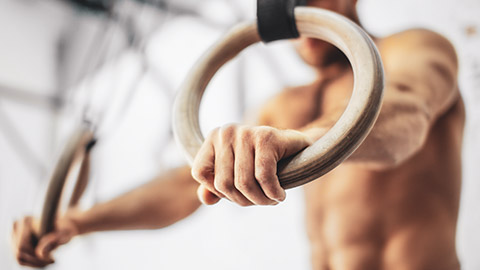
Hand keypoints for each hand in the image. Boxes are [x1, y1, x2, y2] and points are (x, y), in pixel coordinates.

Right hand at [11, 212, 79, 267]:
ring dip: (34, 263)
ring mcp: (14, 233)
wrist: (64, 226)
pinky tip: (44, 260)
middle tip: (52, 261)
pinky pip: (19, 257)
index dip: (35, 257)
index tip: (52, 259)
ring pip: (18, 257)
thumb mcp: (63, 235)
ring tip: (49, 261)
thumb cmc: (65, 229)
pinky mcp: (15, 240)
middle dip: (36, 261)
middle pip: (19, 252)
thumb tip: (40, 253)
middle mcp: (17, 225)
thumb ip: (53, 242)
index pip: (22, 247)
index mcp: (27, 221)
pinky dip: (32, 261)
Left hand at [192, 125, 311, 205]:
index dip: (219, 191)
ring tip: (271, 200)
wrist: (298, 149)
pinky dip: (273, 193)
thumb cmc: (263, 164)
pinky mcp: (267, 136)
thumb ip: (215, 188)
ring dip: (261, 200)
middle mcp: (226, 131)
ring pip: (244, 183)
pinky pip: (263, 176)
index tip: (238, 194)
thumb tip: (205, 199)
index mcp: (214, 137)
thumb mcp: (235, 176)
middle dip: (243, 201)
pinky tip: (280, 195)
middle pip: (223, 183)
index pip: (200, 173)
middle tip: (260, 201)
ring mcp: (246, 132)